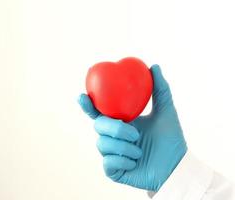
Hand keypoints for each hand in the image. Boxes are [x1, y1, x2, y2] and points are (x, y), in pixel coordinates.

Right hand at [78, 64, 186, 191]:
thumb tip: (154, 66)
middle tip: (135, 134)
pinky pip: (108, 162)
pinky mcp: (112, 170)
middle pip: (98, 127)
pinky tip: (135, 162)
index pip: (99, 112)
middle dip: (115, 129)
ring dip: (124, 147)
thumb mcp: (166, 111)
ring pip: (102, 144)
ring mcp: (111, 154)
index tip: (82, 96)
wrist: (176, 167)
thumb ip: (160, 89)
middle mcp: (113, 137)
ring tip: (140, 152)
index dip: (87, 105)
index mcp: (120, 122)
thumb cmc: (170, 139)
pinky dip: (123, 161)